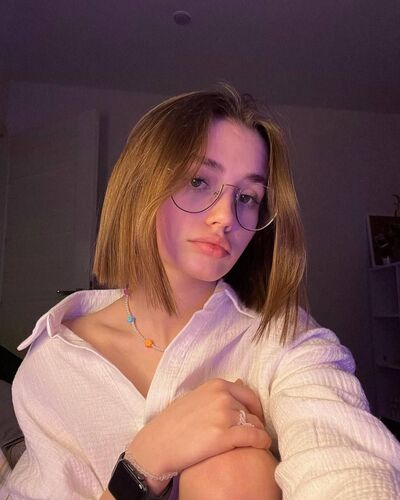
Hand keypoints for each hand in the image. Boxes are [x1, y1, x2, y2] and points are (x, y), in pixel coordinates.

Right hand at [126, 378, 270, 477]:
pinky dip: (262, 442)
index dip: (255, 408)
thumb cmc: (174, 423)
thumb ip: (217, 393)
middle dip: (255, 422)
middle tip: (253, 433)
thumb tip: (241, 382)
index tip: (254, 418)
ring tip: (255, 443)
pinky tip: (262, 447)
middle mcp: (221, 396)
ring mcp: (223, 414)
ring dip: (258, 433)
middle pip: (251, 409)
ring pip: (254, 423)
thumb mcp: (196, 398)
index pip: (248, 394)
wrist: (157, 444)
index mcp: (215, 385)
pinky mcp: (223, 435)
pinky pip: (254, 436)